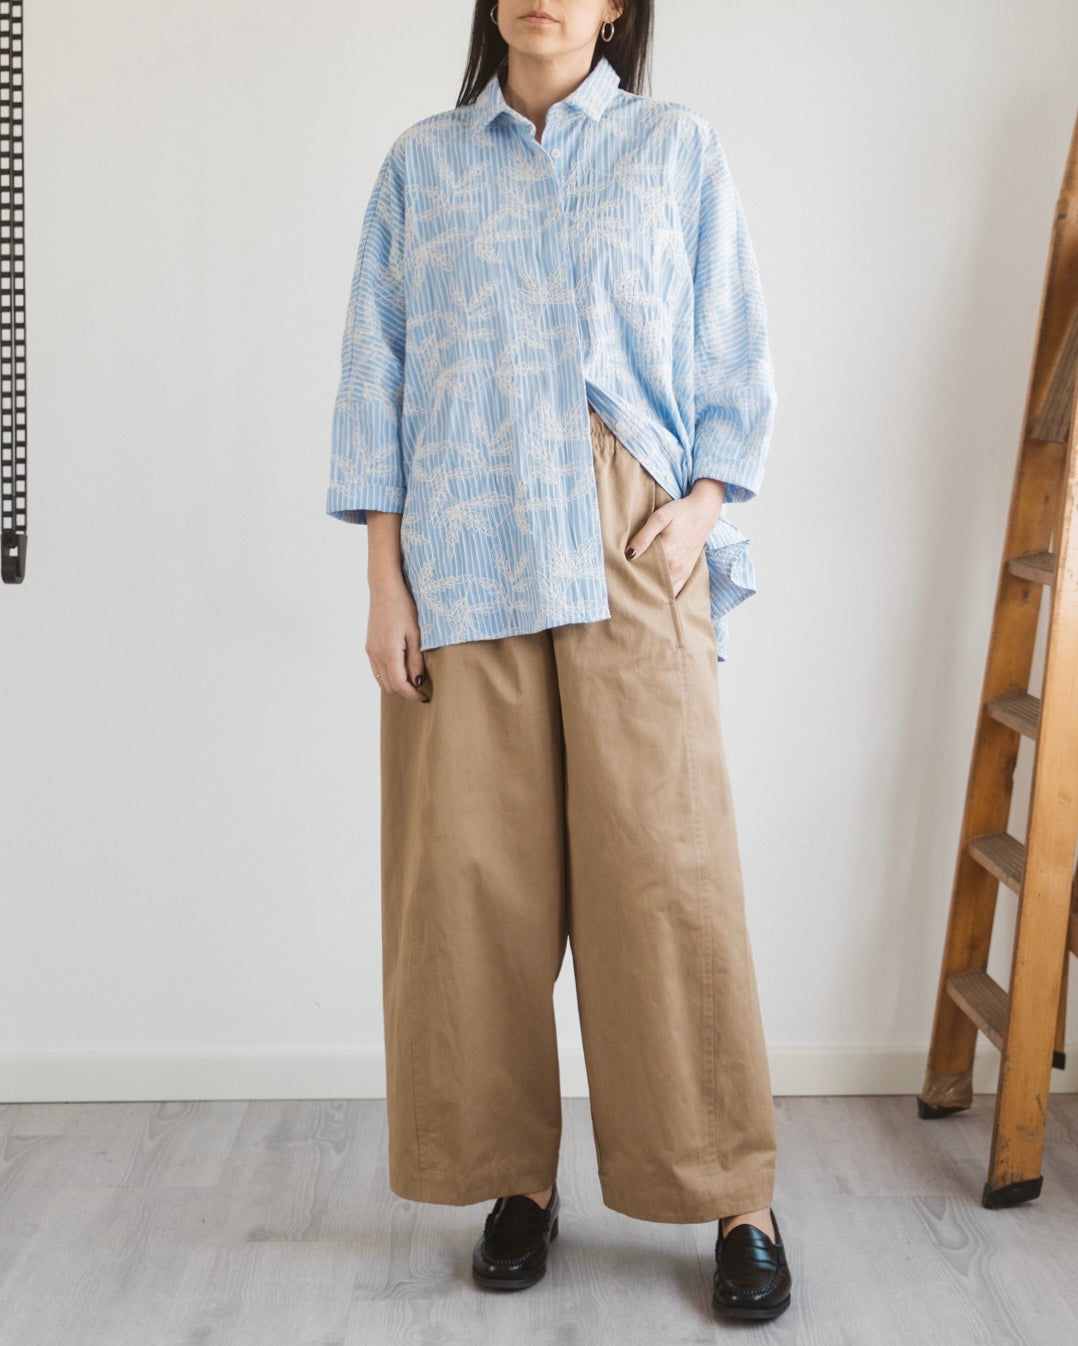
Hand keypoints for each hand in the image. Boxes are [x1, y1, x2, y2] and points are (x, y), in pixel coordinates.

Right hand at [366, 574, 428, 700]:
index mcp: (389, 653)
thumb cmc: (403, 606)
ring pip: (382, 680)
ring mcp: (370, 651)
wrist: (384, 588)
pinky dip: (388, 676)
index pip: (400, 685)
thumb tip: (417, 682)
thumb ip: (416, 660)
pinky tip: (401, 670)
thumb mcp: (416, 633)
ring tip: (413, 682)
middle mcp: (376, 655)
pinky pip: (377, 670)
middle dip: (406, 692)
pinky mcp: (369, 646)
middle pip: (390, 686)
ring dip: (396, 685)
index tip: (426, 697)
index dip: (413, 695)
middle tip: (422, 691)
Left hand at [625, 479, 725, 595]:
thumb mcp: (659, 518)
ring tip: (637, 593)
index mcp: (667, 555)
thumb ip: (644, 536)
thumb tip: (629, 555)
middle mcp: (676, 567)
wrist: (705, 510)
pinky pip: (676, 590)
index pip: (642, 572)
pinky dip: (665, 595)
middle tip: (624, 587)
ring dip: (651, 592)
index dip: (629, 576)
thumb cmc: (680, 512)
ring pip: (664, 590)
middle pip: (652, 584)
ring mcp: (683, 571)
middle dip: (638, 586)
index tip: (618, 578)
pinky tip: (655, 596)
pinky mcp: (687, 571)